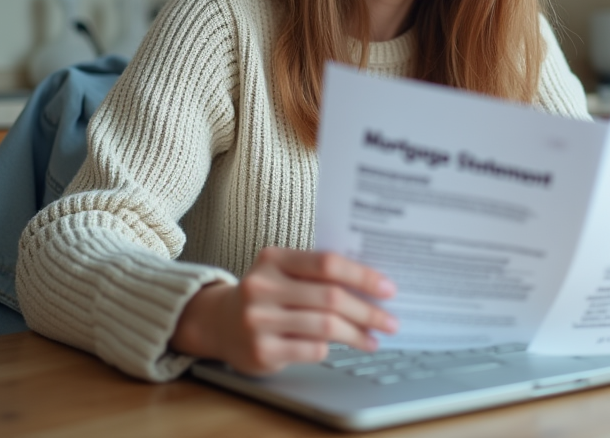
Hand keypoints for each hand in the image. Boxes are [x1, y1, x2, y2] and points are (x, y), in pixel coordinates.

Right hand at [170, 247, 397, 374]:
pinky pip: (311, 349)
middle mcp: (263, 287)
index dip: (363, 276)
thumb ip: (318, 273)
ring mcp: (259, 320)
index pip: (327, 263)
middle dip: (368, 311)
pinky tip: (341, 348)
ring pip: (325, 326)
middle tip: (390, 321)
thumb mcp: (283, 272)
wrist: (219, 323)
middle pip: (330, 297)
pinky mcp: (261, 351)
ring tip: (374, 339)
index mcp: (274, 259)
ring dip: (357, 335)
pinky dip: (331, 349)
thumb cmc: (266, 294)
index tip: (389, 289)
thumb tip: (373, 286)